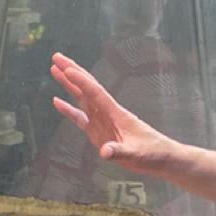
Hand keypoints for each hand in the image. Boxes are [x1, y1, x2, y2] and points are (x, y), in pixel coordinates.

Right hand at [49, 52, 176, 175]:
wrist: (162, 157)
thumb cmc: (152, 153)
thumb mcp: (136, 154)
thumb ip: (119, 152)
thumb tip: (104, 152)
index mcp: (116, 114)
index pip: (96, 93)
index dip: (82, 81)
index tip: (67, 69)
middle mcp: (107, 113)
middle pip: (86, 87)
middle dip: (72, 71)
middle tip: (56, 57)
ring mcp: (101, 121)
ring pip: (81, 97)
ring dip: (68, 84)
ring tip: (54, 69)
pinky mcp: (97, 131)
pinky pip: (79, 116)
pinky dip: (68, 109)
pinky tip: (57, 101)